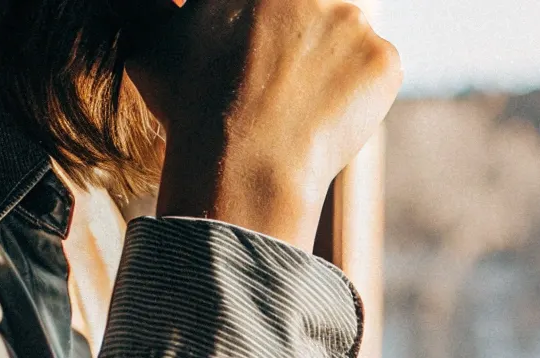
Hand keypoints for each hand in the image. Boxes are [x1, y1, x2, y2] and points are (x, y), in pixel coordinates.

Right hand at [124, 0, 401, 247]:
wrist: (244, 161)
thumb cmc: (193, 107)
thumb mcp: (154, 43)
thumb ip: (166, 13)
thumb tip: (174, 15)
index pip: (275, 5)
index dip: (273, 33)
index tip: (270, 55)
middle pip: (316, 9)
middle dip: (303, 38)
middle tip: (284, 79)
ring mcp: (353, 18)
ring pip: (349, 36)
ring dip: (332, 62)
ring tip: (300, 102)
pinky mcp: (384, 57)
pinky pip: (378, 69)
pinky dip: (361, 93)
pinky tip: (326, 115)